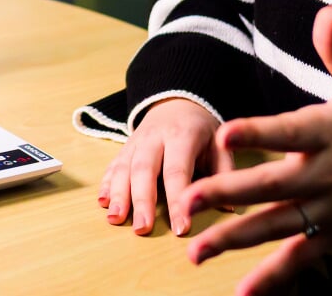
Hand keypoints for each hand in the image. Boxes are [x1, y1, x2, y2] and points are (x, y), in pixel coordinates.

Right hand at [96, 97, 233, 236]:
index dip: (177, 200)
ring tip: (116, 219)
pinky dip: (106, 184)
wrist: (178, 101)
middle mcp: (155, 137)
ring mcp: (136, 141)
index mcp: (182, 136)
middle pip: (144, 169)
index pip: (177, 171)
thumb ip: (224, 171)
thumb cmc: (202, 130)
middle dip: (141, 200)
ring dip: (118, 194)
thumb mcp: (219, 144)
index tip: (180, 228)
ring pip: (123, 168)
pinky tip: (103, 202)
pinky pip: (113, 165)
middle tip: (142, 229)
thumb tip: (228, 206)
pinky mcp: (124, 147)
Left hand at [181, 6, 331, 293]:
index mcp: (326, 132)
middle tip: (190, 199)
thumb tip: (326, 12)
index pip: (287, 131)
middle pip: (270, 186)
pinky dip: (271, 277)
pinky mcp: (331, 235)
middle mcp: (323, 173)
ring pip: (275, 226)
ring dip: (234, 239)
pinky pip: (297, 258)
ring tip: (196, 250)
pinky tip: (241, 291)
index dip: (257, 132)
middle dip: (228, 194)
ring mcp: (326, 209)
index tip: (224, 132)